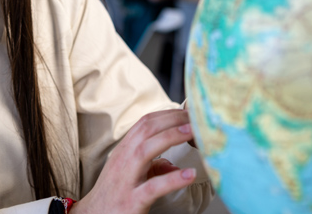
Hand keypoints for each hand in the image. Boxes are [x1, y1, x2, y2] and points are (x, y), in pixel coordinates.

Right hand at [71, 109, 196, 213]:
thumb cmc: (115, 194)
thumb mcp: (132, 175)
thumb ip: (153, 167)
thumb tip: (176, 167)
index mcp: (125, 151)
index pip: (145, 123)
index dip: (167, 114)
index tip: (187, 111)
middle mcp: (124, 160)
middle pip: (146, 130)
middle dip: (172, 119)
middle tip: (196, 116)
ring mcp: (126, 180)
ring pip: (146, 150)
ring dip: (171, 137)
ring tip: (193, 133)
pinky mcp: (132, 200)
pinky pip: (153, 187)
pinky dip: (172, 180)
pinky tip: (189, 175)